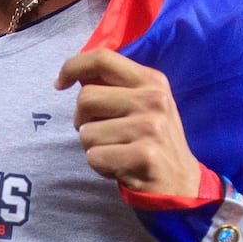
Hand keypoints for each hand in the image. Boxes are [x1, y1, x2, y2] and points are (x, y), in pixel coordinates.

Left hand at [56, 49, 207, 201]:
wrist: (182, 183)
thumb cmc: (154, 142)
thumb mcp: (146, 104)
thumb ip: (116, 87)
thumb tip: (76, 74)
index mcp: (152, 80)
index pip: (102, 58)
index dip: (72, 66)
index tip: (59, 83)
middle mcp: (153, 99)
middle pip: (85, 98)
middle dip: (81, 120)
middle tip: (99, 134)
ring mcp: (150, 127)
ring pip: (86, 133)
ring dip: (92, 148)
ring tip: (116, 153)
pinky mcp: (143, 155)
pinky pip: (94, 157)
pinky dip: (99, 167)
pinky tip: (119, 168)